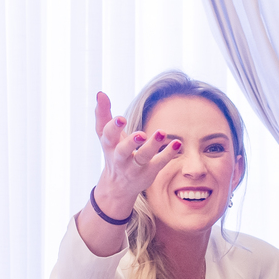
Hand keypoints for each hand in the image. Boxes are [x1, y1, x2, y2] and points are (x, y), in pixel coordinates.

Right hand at [91, 91, 179, 215]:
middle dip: (131, 143)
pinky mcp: (149, 173)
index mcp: (110, 146)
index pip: (108, 136)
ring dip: (153, 146)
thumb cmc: (113, 152)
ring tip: (162, 132)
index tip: (121, 118)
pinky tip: (178, 143)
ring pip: (143, 157)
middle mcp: (121, 158)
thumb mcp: (105, 135)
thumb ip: (103, 114)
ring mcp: (135, 167)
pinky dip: (168, 154)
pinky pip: (159, 163)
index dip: (113, 128)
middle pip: (123, 151)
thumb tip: (100, 93)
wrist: (118, 186)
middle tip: (141, 134)